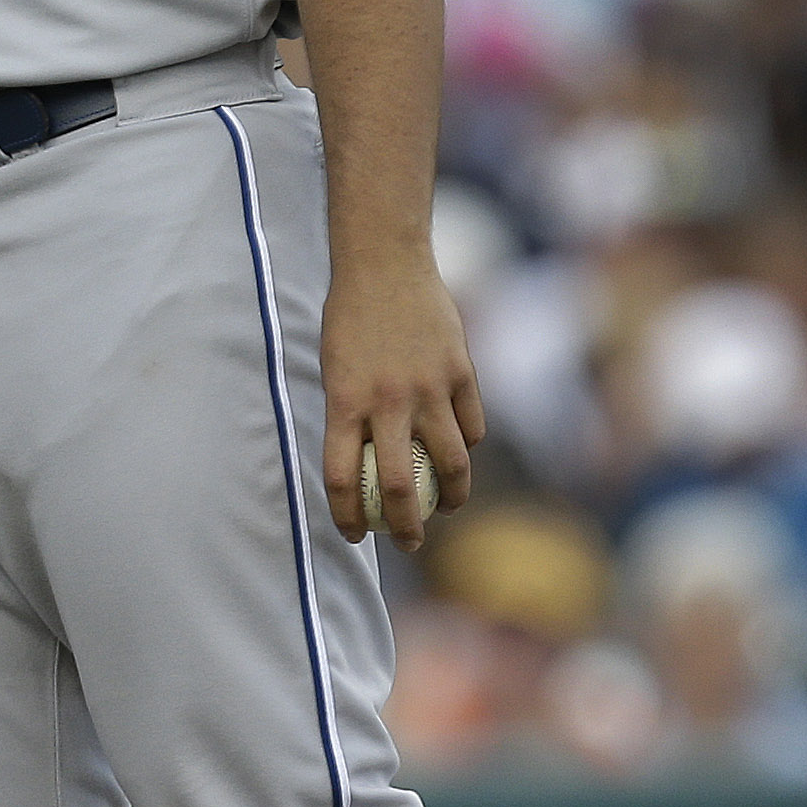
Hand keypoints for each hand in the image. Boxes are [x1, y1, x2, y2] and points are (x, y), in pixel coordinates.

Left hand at [322, 253, 483, 550]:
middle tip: (407, 543)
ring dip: (450, 497)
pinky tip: (461, 453)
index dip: (346, 516)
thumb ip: (351, 416)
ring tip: (446, 509)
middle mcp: (387, 401)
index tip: (354, 534)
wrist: (385, 263)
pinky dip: (467, 446)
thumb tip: (364, 467)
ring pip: (450, 464)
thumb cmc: (351, 319)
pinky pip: (471, 427)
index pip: (341, 478)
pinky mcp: (460, 372)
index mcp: (344, 401)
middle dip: (404, 527)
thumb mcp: (335, 370)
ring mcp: (428, 387)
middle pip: (398, 485)